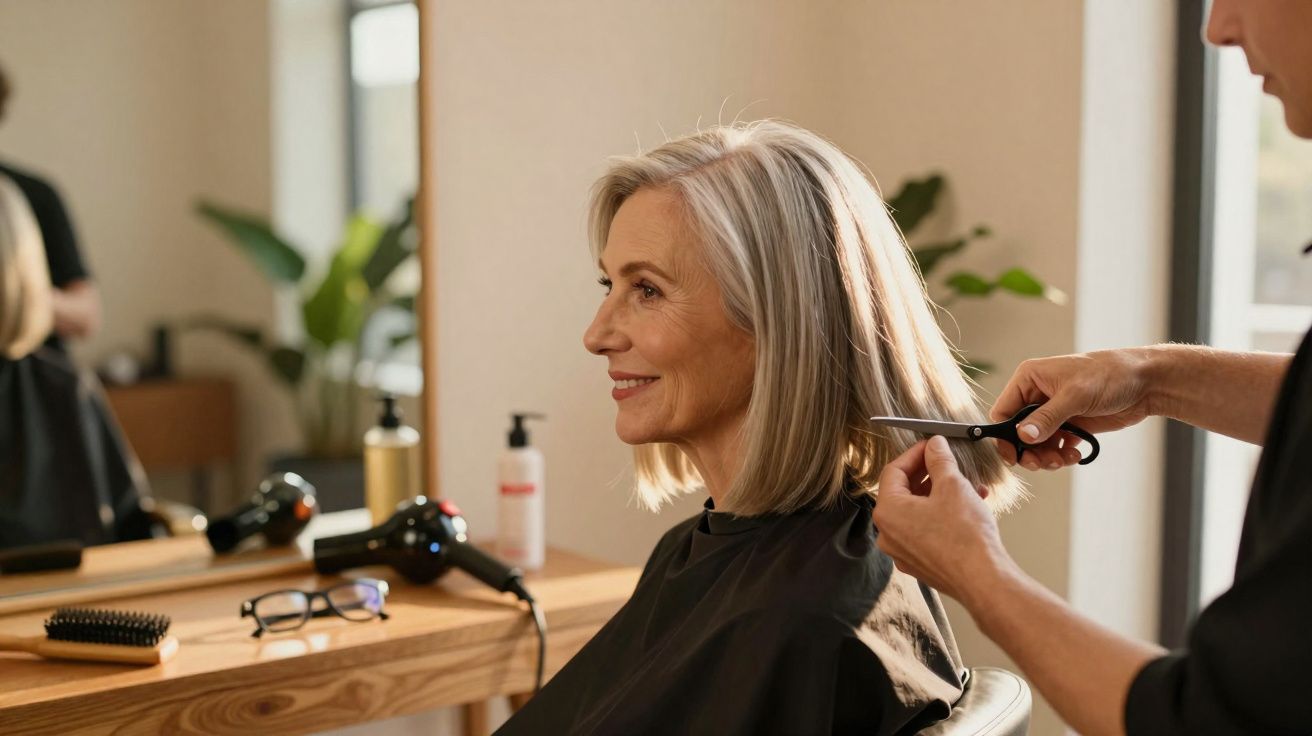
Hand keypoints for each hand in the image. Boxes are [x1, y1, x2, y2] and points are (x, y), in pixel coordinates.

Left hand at [872, 436, 1014, 604]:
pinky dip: (945, 515)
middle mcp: (889, 534)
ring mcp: (904, 552)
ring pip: (919, 511)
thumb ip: (939, 460)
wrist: (983, 580)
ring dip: (943, 494)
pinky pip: (927, 530)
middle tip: (948, 462)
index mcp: (887, 512)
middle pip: (904, 492)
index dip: (915, 454)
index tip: (931, 446)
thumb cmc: (965, 537)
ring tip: (970, 485)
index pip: (893, 471)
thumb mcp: (953, 485)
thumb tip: (935, 446)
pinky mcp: (921, 563)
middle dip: (931, 474)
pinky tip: (970, 506)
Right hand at [990, 348, 1155, 470]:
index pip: (1003, 412)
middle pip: (1017, 432)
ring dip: (1046, 457)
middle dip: (1029, 451)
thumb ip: (1047, 417)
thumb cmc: (1110, 375)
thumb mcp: (1075, 395)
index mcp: (1029, 379)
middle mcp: (1036, 395)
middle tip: (1043, 463)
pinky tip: (1076, 454)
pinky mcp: (1069, 424)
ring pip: (1035, 443)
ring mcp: (1053, 411)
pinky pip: (1054, 446)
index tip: (1014, 456)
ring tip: (1064, 460)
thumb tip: (1022, 437)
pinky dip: (1061, 455)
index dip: (1004, 436)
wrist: (1146, 383)